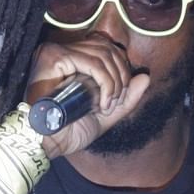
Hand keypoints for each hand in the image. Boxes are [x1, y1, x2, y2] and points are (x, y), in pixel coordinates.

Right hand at [25, 34, 149, 158]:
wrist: (47, 145)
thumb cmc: (69, 132)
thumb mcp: (105, 115)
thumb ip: (126, 98)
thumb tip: (145, 77)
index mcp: (72, 60)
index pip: (107, 49)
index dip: (122, 69)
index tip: (119, 97)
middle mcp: (62, 50)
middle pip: (107, 47)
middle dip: (121, 75)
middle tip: (115, 102)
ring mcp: (56, 51)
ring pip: (102, 53)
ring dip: (114, 82)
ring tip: (108, 105)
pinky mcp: (53, 57)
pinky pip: (92, 62)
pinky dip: (105, 82)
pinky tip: (102, 103)